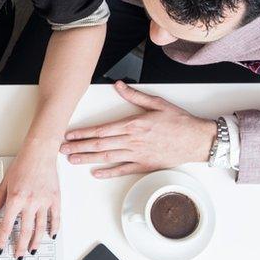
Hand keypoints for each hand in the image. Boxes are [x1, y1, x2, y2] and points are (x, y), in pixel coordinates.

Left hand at [0, 141, 59, 259]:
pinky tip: (50, 236)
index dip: (3, 239)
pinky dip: (53, 228)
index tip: (0, 249)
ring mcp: (44, 201)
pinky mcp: (55, 199)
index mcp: (15, 198)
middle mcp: (30, 202)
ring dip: (36, 242)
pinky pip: (55, 218)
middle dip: (21, 247)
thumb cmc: (22, 165)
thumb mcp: (4, 183)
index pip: (7, 225)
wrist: (39, 153)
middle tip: (19, 256)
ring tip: (33, 251)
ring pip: (40, 228)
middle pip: (25, 231)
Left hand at [61, 81, 216, 177]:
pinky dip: (109, 172)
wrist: (198, 140)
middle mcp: (132, 141)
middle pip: (100, 145)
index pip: (101, 130)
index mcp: (133, 125)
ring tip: (72, 160)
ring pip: (107, 157)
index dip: (83, 133)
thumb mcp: (157, 103)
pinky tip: (95, 173)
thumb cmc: (179, 122)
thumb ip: (135, 96)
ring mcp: (137, 154)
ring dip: (88, 159)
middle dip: (79, 146)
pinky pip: (123, 170)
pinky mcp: (144, 165)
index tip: (69, 134)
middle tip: (62, 149)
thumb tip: (119, 86)